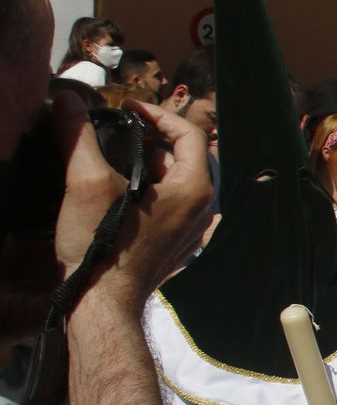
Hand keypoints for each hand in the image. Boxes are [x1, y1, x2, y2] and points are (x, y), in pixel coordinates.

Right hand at [53, 96, 211, 307]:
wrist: (103, 305)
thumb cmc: (102, 247)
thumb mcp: (86, 182)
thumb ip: (78, 136)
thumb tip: (66, 100)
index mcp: (194, 189)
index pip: (189, 133)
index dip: (157, 113)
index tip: (127, 108)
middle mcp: (202, 209)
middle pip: (183, 157)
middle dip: (150, 139)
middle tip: (116, 130)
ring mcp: (190, 230)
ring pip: (174, 182)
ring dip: (147, 165)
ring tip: (110, 158)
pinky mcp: (175, 245)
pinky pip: (168, 206)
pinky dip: (147, 191)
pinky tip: (116, 193)